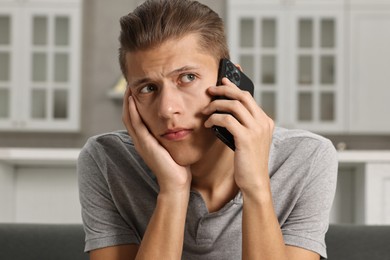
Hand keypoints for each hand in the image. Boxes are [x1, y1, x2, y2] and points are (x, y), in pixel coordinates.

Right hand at [122, 87, 191, 194]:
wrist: (176, 183)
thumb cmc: (178, 166)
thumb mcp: (172, 146)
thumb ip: (171, 136)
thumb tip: (179, 124)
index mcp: (145, 140)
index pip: (135, 118)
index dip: (133, 104)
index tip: (137, 90)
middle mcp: (140, 140)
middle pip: (128, 116)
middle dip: (127, 100)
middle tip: (130, 84)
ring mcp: (140, 143)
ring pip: (128, 118)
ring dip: (127, 102)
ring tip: (129, 88)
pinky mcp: (145, 145)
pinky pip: (136, 125)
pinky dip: (132, 111)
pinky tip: (132, 100)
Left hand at [203, 77, 273, 192]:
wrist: (255, 182)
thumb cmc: (248, 162)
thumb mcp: (249, 140)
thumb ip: (243, 125)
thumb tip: (226, 112)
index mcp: (265, 121)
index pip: (248, 97)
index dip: (233, 88)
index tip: (222, 81)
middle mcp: (263, 122)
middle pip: (242, 96)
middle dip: (224, 90)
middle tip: (210, 91)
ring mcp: (256, 129)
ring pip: (233, 105)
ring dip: (216, 105)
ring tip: (205, 111)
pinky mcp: (246, 138)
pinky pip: (227, 119)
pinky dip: (214, 119)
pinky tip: (207, 125)